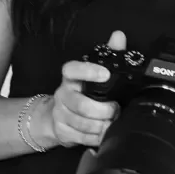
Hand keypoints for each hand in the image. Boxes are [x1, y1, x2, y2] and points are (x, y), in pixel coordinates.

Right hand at [37, 31, 126, 148]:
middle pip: (80, 104)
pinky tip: (105, 134)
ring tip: (113, 123)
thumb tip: (118, 35)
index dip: (88, 71)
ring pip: (82, 123)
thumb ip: (109, 53)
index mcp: (70, 78)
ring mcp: (61, 114)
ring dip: (102, 125)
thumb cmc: (82, 91)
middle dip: (103, 110)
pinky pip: (81, 138)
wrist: (56, 116)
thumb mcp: (94, 72)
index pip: (72, 70)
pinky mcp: (63, 132)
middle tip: (116, 109)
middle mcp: (63, 95)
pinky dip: (97, 138)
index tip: (105, 74)